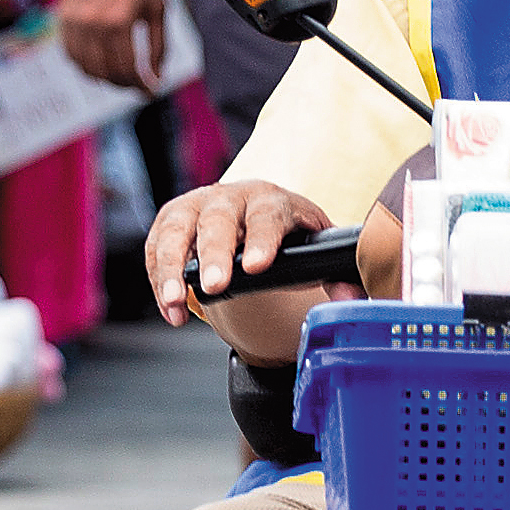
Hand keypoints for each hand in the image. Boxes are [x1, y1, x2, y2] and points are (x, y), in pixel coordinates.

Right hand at [57, 0, 166, 88]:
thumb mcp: (158, 6)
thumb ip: (159, 45)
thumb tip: (157, 76)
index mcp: (120, 20)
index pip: (128, 70)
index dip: (141, 86)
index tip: (150, 91)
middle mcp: (94, 24)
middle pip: (106, 73)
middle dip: (125, 85)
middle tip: (137, 84)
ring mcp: (75, 21)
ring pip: (86, 68)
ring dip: (104, 78)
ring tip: (120, 75)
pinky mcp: (65, 17)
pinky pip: (70, 54)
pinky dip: (84, 65)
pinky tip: (99, 62)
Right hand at [147, 178, 322, 324]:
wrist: (254, 213)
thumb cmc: (286, 234)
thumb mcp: (314, 249)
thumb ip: (336, 276)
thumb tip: (351, 301)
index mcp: (272, 201)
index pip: (268, 216)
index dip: (262, 240)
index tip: (257, 266)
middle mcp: (231, 198)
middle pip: (218, 221)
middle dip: (214, 254)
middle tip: (213, 286)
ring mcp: (196, 207)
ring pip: (177, 231)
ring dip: (172, 268)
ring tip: (175, 302)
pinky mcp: (171, 221)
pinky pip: (158, 249)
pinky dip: (159, 280)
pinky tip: (171, 311)